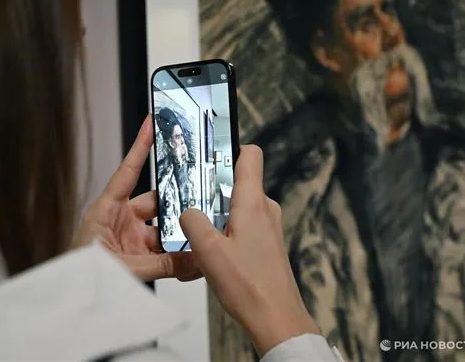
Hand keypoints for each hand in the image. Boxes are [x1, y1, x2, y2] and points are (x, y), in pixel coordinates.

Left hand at [72, 115, 200, 281]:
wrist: (70, 304)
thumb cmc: (79, 277)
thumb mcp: (123, 268)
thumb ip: (162, 265)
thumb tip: (195, 260)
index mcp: (106, 210)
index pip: (127, 172)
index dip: (140, 147)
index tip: (151, 123)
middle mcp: (118, 220)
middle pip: (156, 202)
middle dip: (178, 204)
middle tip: (201, 201)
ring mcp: (128, 238)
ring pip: (163, 229)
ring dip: (180, 236)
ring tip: (202, 238)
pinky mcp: (136, 255)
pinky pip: (162, 252)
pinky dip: (177, 257)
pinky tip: (194, 262)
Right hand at [179, 145, 318, 355]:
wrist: (276, 318)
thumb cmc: (250, 286)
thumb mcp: (207, 250)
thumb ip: (192, 221)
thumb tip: (187, 211)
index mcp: (253, 203)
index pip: (250, 155)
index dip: (230, 147)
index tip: (210, 149)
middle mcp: (265, 210)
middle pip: (238, 182)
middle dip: (213, 187)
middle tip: (191, 199)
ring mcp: (268, 227)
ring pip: (239, 206)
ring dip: (218, 214)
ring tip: (198, 232)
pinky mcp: (266, 244)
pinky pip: (243, 225)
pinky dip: (226, 231)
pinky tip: (212, 251)